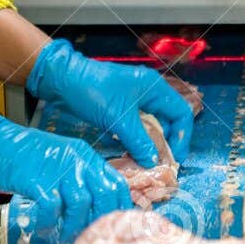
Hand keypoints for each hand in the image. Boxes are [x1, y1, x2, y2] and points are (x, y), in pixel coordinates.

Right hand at [0, 107, 130, 243]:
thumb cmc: (17, 154)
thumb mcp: (56, 160)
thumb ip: (75, 177)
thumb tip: (90, 206)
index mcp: (83, 155)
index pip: (116, 183)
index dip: (119, 207)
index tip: (113, 225)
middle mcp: (76, 159)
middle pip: (105, 194)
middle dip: (98, 219)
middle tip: (86, 234)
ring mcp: (57, 168)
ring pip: (82, 204)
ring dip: (73, 226)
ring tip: (62, 235)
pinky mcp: (36, 179)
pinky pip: (52, 208)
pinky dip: (49, 223)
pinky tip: (42, 228)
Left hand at [27, 40, 193, 165]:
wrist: (61, 80)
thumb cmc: (92, 91)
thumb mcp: (119, 119)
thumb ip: (139, 141)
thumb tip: (153, 162)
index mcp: (154, 88)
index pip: (182, 113)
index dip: (182, 136)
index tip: (176, 157)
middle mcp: (149, 92)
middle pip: (169, 121)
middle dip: (167, 142)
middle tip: (161, 163)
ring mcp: (135, 100)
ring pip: (152, 125)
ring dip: (151, 143)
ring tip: (147, 161)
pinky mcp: (121, 108)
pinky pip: (137, 127)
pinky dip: (137, 140)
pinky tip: (132, 153)